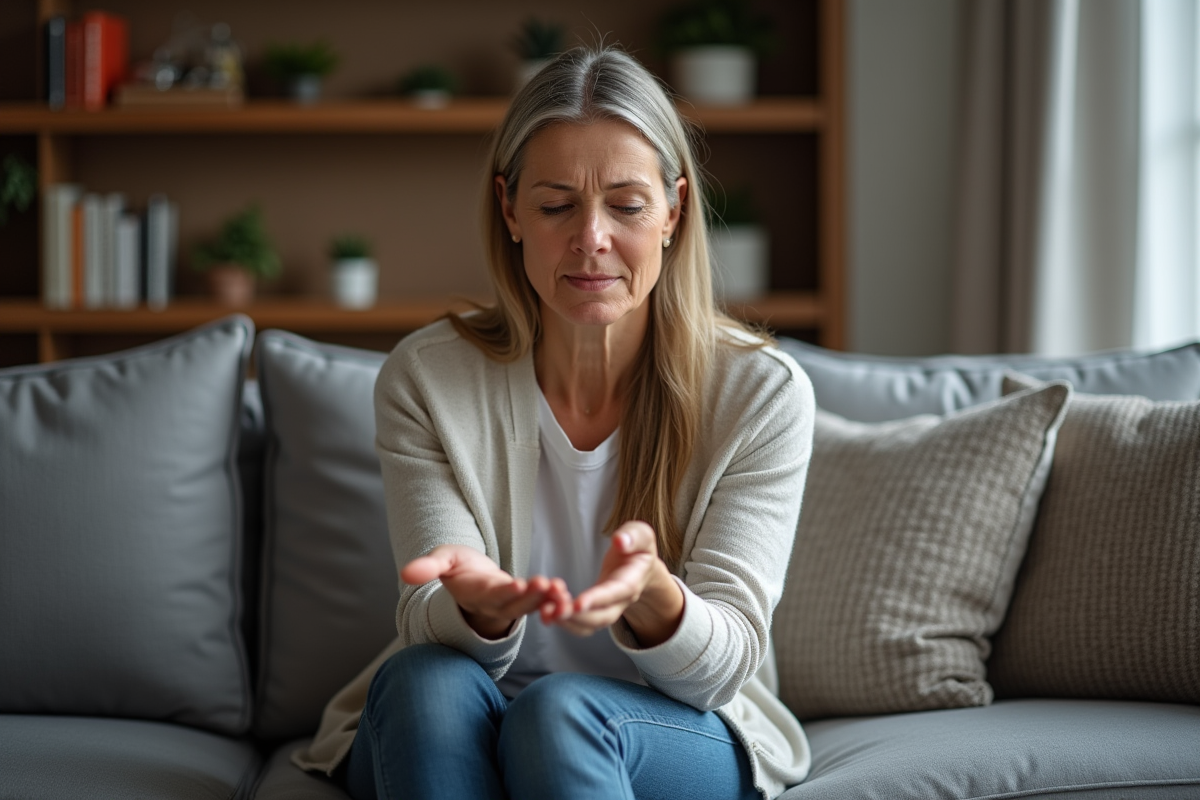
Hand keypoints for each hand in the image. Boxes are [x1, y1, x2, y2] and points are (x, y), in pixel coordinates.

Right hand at [401, 545, 572, 639]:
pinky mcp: (524, 598)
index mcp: (477, 593)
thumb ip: (428, 567)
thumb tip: (405, 573)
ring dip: (546, 599)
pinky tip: (564, 590)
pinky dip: (552, 597)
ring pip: (529, 606)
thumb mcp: (442, 561)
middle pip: (515, 604)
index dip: (504, 592)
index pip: (491, 595)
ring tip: (560, 589)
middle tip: (546, 585)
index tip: (518, 585)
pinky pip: (540, 601)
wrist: (469, 577)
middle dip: (531, 598)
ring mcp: (511, 602)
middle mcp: (495, 602)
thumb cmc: (456, 567)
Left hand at [553, 521, 683, 645]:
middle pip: (601, 617)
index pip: (615, 593)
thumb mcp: (641, 534)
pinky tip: (545, 611)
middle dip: (577, 617)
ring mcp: (607, 608)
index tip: (578, 603)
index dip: (597, 599)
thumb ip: (633, 536)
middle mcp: (620, 601)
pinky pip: (580, 621)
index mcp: (632, 581)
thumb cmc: (638, 547)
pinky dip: (563, 620)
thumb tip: (620, 541)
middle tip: (554, 612)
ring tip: (545, 613)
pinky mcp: (594, 609)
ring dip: (567, 622)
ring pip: (589, 625)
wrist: (640, 565)